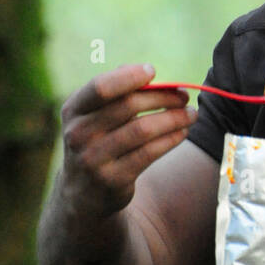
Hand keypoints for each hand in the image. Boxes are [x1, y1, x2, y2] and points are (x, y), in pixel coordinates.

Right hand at [60, 63, 196, 219]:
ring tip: (191, 114)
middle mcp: (78, 134)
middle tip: (184, 96)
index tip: (153, 71)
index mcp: (73, 110)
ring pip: (143, 130)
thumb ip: (116, 91)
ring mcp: (94, 159)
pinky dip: (171, 139)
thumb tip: (147, 72)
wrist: (83, 192)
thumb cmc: (97, 140)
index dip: (130, 76)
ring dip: (174, 118)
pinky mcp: (113, 180)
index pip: (101, 87)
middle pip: (128, 106)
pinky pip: (149, 153)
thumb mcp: (94, 115)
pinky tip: (183, 132)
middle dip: (162, 97)